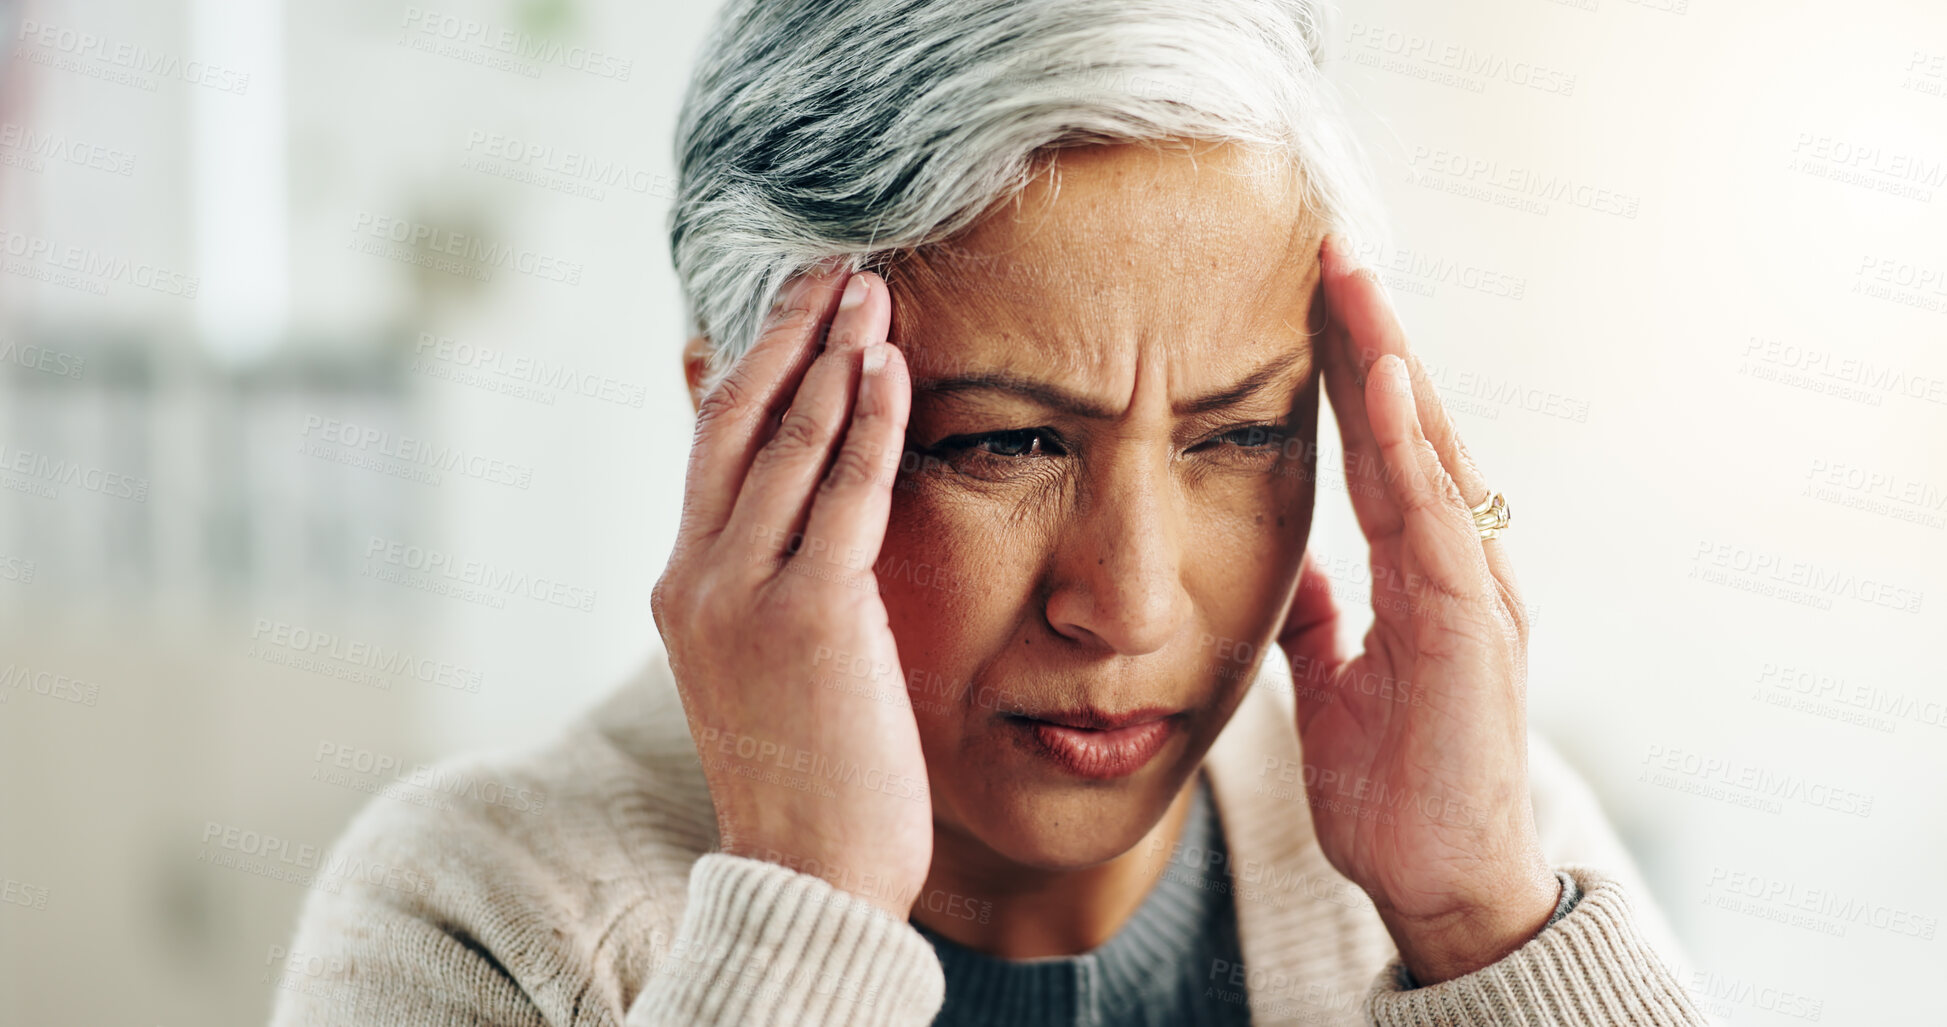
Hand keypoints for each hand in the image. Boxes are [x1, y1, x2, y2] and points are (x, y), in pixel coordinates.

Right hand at [652, 266, 931, 918]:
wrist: (808, 872)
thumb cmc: (808, 772)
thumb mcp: (768, 664)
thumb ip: (774, 584)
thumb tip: (815, 517)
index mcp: (683, 587)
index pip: (713, 449)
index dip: (754, 368)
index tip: (795, 309)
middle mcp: (696, 578)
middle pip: (737, 422)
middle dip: (788, 336)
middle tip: (833, 268)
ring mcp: (742, 594)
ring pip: (788, 444)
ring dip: (834, 357)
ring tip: (871, 293)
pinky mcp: (807, 615)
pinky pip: (845, 494)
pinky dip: (871, 423)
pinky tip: (892, 369)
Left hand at [1278, 235, 1557, 983]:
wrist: (1441, 885)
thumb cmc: (1396, 790)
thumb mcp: (1335, 686)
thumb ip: (1320, 619)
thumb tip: (1297, 567)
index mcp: (1419, 574)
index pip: (1379, 449)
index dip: (1345, 373)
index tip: (1308, 296)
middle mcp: (1456, 567)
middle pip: (1410, 429)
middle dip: (1370, 337)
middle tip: (1329, 248)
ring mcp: (1474, 593)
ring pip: (1432, 454)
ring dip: (1393, 364)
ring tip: (1355, 282)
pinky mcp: (1476, 632)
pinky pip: (1442, 521)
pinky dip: (1419, 451)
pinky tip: (1391, 387)